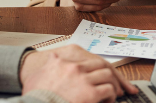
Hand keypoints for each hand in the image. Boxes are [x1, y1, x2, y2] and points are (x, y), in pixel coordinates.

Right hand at [20, 45, 137, 102]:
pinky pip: (108, 90)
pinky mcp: (90, 93)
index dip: (100, 67)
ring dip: (113, 85)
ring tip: (114, 94)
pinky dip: (111, 96)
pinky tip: (108, 101)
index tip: (107, 74)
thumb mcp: (37, 76)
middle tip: (121, 85)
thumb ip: (50, 65)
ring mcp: (83, 79)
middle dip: (113, 75)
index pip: (89, 59)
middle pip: (102, 65)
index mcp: (63, 60)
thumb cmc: (35, 97)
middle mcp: (74, 67)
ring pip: (108, 75)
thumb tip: (53, 58)